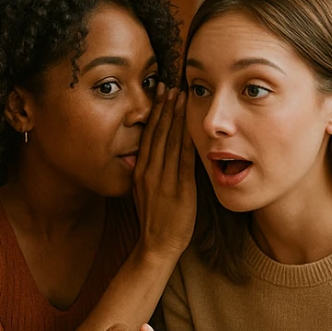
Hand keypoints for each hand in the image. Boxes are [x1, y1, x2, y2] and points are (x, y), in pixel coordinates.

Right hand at [132, 85, 196, 258]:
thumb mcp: (144, 192)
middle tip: (171, 86)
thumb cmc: (155, 219)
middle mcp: (149, 172)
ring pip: (170, 141)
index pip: (149, 135)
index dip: (156, 113)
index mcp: (140, 171)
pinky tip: (192, 125)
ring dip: (176, 117)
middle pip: (158, 133)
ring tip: (181, 97)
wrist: (156, 244)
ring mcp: (163, 180)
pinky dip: (187, 140)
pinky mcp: (179, 189)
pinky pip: (184, 159)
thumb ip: (151, 172)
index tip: (161, 95)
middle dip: (165, 108)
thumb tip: (159, 154)